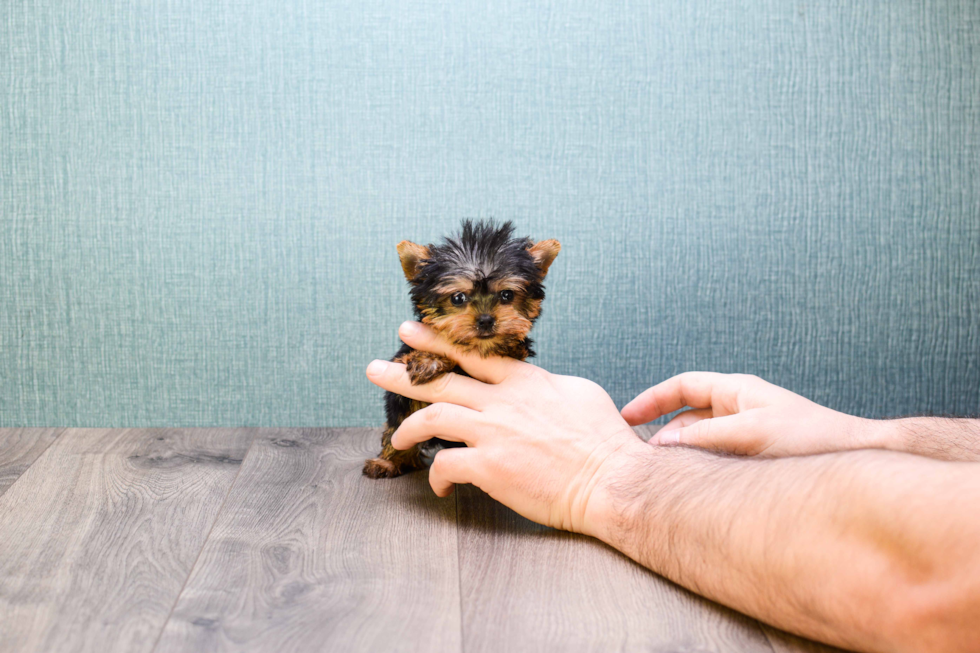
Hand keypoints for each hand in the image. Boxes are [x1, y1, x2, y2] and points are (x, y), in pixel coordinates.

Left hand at [365, 321, 647, 534]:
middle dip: (403, 373)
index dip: (436, 343)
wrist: (613, 479)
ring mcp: (494, 432)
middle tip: (375, 369)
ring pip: (434, 418)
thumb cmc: (605, 441)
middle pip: (442, 380)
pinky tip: (439, 485)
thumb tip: (534, 384)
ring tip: (397, 438)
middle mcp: (503, 401)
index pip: (471, 354)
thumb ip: (546, 385)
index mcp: (525, 381)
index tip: (409, 333)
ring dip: (409, 428)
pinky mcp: (490, 466)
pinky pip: (446, 465)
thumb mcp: (579, 394)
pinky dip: (437, 475)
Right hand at [621, 372, 879, 456]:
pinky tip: (691, 487)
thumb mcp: (751, 432)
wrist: (856, 456)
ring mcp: (746, 434)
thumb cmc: (811, 437)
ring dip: (681, 456)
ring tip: (660, 477)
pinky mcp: (755, 458)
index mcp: (737, 391)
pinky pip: (716, 459)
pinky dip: (699, 469)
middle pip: (686, 418)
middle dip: (662, 436)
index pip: (682, 387)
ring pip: (700, 442)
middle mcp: (739, 409)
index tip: (624, 418)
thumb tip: (662, 448)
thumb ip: (704, 438)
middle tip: (638, 458)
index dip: (651, 400)